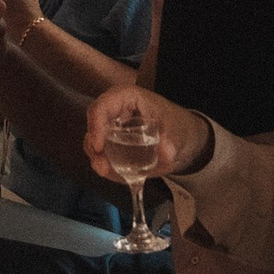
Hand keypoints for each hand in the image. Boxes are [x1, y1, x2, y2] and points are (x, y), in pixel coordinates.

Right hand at [85, 79, 212, 183]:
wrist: (180, 138)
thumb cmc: (177, 126)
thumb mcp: (177, 132)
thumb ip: (172, 142)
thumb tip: (167, 153)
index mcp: (127, 98)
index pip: (102, 107)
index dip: (96, 126)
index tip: (99, 148)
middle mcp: (114, 110)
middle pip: (93, 125)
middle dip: (94, 148)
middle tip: (102, 168)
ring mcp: (111, 127)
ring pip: (93, 141)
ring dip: (98, 159)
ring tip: (107, 173)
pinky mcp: (112, 142)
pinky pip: (102, 154)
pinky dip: (106, 166)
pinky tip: (116, 174)